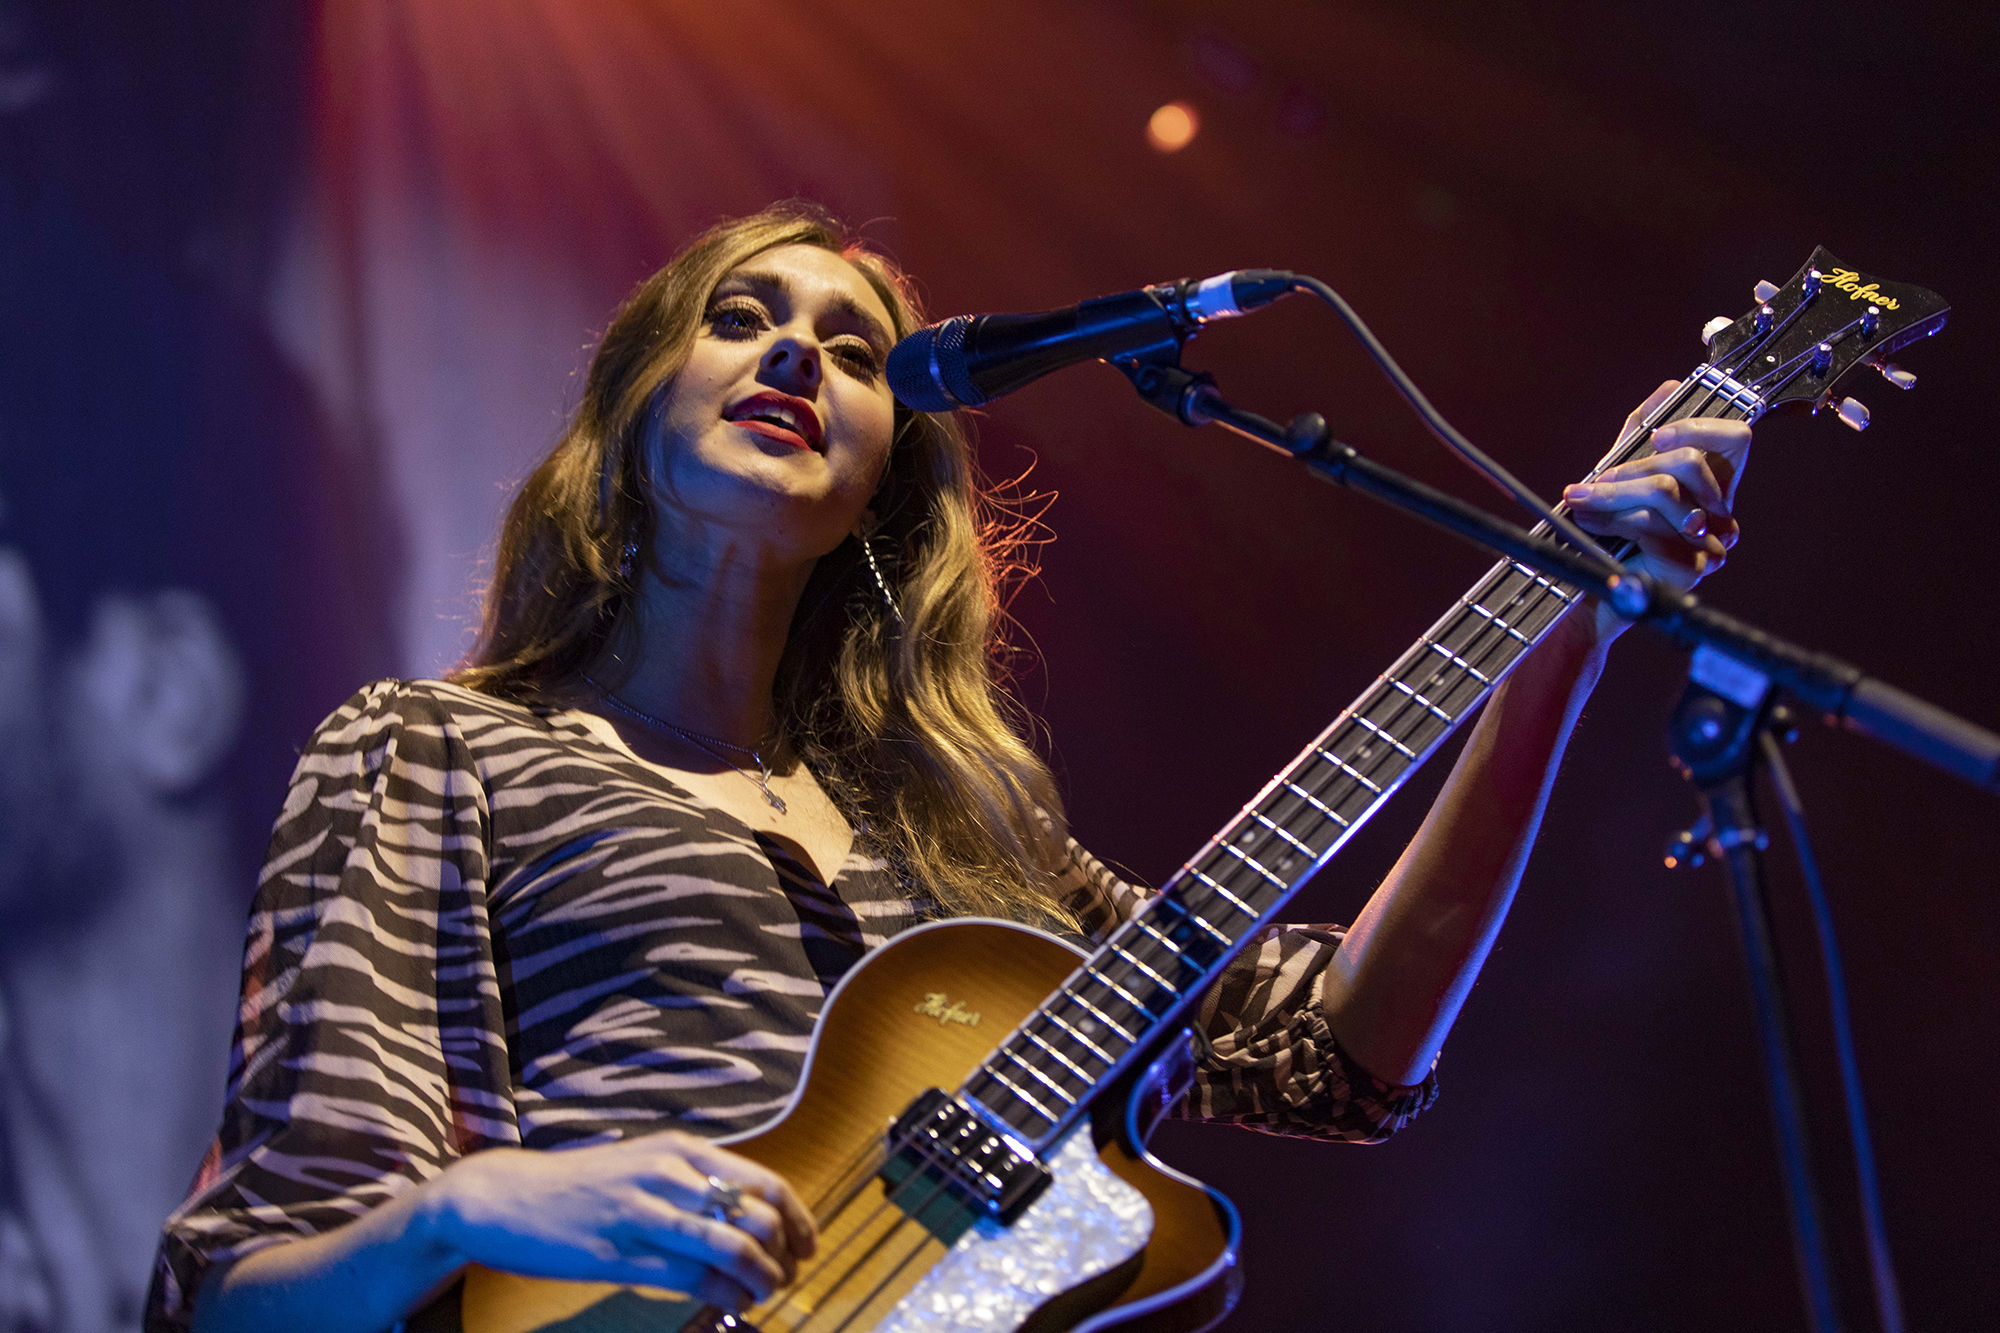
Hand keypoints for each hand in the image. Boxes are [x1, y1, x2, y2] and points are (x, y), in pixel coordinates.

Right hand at [433, 1130, 817, 1311]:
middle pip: (755, 1214)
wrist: (507, 1197)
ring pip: (728, 1245)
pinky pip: (689, 1276)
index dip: (797, 1219)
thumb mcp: (645, 1163)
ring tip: (765, 1292)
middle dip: (783, 1252)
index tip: (807, 1246)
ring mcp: (642, 1213)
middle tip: (786, 1276)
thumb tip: (747, 1215)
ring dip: (759, 1276)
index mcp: (679, 1150)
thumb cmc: (581, 1185)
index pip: (763, 1182)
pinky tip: (731, 1301)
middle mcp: (667, 1174)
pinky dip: (722, 1292)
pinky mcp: (618, 1254)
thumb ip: (693, 1182)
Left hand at [1561, 379, 1752, 643]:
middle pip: (1691, 463)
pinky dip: (1611, 522)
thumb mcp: (1621, 470)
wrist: (1586, 586)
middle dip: (1633, 468)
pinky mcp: (1691, 566)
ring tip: (1582, 503)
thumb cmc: (1604, 530)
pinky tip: (1593, 528)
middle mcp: (1721, 514)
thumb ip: (1643, 429)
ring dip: (1611, 495)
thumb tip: (1672, 387)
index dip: (1699, 427)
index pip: (1737, 439)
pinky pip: (1650, 524)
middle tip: (1594, 482)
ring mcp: (1711, 542)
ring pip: (1664, 491)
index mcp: (1713, 486)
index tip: (1657, 436)